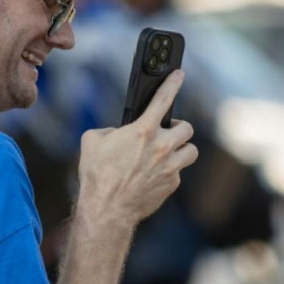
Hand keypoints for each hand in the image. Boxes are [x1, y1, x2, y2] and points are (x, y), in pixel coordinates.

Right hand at [77, 71, 197, 225]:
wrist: (107, 209)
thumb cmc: (96, 175)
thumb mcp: (92, 142)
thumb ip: (110, 130)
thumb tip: (119, 132)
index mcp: (142, 131)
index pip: (164, 99)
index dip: (173, 83)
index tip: (179, 74)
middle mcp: (161, 147)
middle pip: (187, 128)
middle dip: (177, 129)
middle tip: (166, 132)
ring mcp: (170, 167)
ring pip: (191, 151)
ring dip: (181, 149)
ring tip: (166, 153)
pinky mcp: (172, 183)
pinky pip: (178, 172)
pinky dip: (169, 171)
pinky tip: (153, 176)